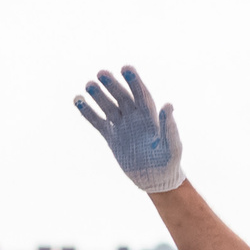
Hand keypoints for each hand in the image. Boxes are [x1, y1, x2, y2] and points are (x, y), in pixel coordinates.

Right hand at [75, 66, 185, 193]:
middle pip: (122, 96)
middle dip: (112, 85)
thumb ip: (169, 127)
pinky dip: (88, 112)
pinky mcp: (111, 137)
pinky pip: (97, 121)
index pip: (141, 94)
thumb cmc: (169, 163)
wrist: (155, 180)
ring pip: (108, 106)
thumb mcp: (172, 147)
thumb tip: (168, 105)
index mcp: (150, 116)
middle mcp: (135, 117)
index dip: (134, 81)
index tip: (126, 68)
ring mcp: (122, 125)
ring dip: (98, 95)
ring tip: (89, 85)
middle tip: (101, 73)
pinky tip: (77, 100)